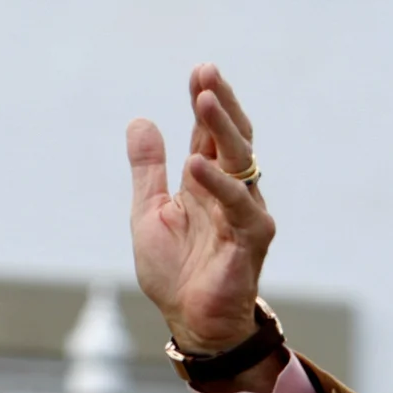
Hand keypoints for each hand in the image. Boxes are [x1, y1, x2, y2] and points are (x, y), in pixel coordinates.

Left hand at [127, 64, 275, 357]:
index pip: (208, 134)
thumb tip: (140, 120)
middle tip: (205, 74)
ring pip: (240, 162)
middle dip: (219, 104)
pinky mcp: (252, 239)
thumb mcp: (149, 212)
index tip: (198, 71)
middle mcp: (231, 191)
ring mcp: (245, 212)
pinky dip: (217, 185)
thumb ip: (148, 170)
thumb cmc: (175, 271)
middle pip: (231, 137)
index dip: (204, 102)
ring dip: (221, 130)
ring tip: (203, 100)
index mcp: (206, 182)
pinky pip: (238, 206)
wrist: (190, 321)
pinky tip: (195, 165)